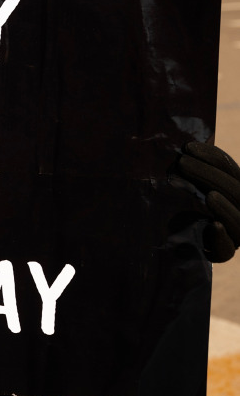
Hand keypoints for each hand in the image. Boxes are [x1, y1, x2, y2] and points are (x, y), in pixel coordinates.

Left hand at [177, 141, 239, 262]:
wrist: (162, 234)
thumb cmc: (175, 197)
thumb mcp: (184, 176)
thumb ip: (191, 161)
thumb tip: (189, 142)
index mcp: (233, 186)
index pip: (230, 169)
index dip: (213, 156)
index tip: (186, 147)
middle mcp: (238, 209)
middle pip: (237, 192)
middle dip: (210, 175)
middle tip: (181, 163)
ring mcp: (233, 233)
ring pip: (239, 223)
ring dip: (226, 208)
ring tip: (209, 196)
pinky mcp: (220, 253)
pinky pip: (226, 252)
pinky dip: (222, 238)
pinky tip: (214, 226)